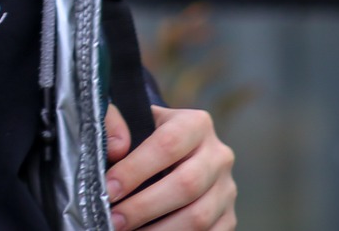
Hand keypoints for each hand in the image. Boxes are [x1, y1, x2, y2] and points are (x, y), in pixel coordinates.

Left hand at [105, 103, 235, 230]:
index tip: (108, 189)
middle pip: (186, 185)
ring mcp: (226, 189)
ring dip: (159, 230)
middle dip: (144, 207)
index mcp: (195, 124)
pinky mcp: (229, 217)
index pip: (168, 145)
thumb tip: (115, 148)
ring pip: (198, 217)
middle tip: (113, 219)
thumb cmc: (146, 137)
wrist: (175, 152)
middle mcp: (218, 156)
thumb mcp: (132, 119)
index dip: (135, 169)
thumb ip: (113, 121)